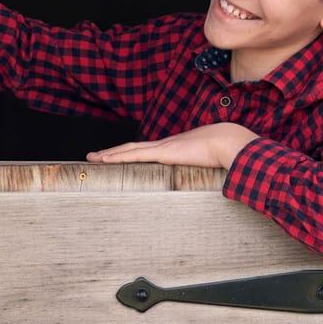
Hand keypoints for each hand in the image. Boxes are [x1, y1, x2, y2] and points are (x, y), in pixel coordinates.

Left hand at [86, 123, 258, 169]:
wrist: (229, 141)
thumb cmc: (226, 152)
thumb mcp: (211, 163)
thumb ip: (206, 170)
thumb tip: (214, 181)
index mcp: (175, 148)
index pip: (147, 150)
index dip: (132, 153)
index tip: (120, 157)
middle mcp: (165, 144)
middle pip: (132, 148)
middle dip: (113, 153)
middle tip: (95, 157)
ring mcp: (163, 147)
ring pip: (128, 150)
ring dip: (109, 154)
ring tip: (93, 158)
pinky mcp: (163, 152)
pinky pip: (135, 154)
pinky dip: (118, 157)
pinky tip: (105, 160)